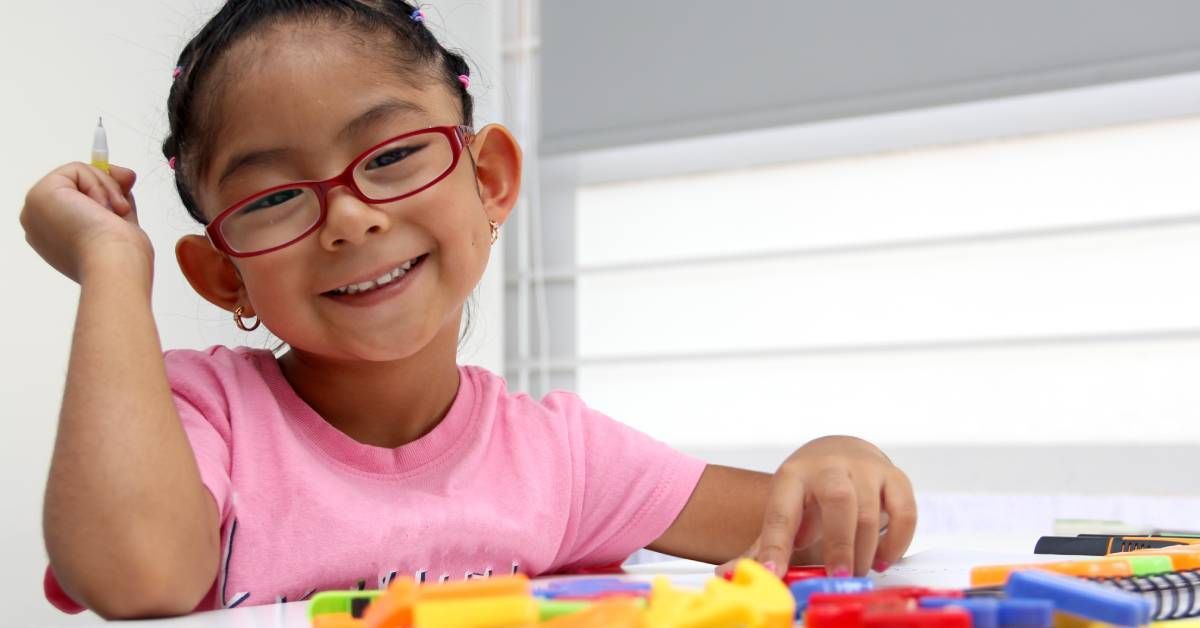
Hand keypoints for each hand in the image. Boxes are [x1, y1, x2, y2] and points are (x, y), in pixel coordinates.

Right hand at [21, 163, 150, 282]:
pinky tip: (101, 208)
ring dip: (107, 190)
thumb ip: (118, 197)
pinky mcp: (40, 194)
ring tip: (112, 215)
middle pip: (77, 186)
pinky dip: (99, 184)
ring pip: (79, 175)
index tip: (123, 204)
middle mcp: (39, 223)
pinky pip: (77, 169)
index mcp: (53, 236)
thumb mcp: (122, 221)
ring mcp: (35, 208)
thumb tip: (125, 174)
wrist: (115, 265)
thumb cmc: (122, 256)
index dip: (104, 196)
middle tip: (122, 210)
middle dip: (108, 190)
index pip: (78, 200)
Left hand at [719, 435, 915, 577]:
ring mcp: (865, 468)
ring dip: (866, 550)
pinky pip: (904, 510)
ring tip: (856, 572)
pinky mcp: (894, 476)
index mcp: (792, 476)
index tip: (773, 573)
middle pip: (838, 500)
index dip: (776, 546)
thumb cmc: (810, 491)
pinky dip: (897, 540)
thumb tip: (728, 573)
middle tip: (839, 578)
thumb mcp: (784, 509)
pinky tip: (883, 558)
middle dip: (839, 544)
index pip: (781, 511)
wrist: (840, 452)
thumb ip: (765, 544)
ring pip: (871, 509)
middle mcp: (829, 466)